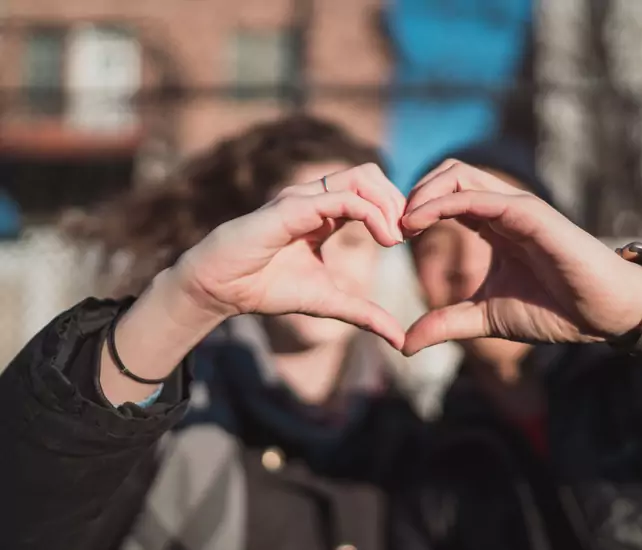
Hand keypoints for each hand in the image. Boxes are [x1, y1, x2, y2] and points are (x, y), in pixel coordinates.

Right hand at [173, 163, 406, 348]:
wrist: (220, 289)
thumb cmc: (266, 288)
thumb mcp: (328, 302)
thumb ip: (364, 314)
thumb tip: (399, 340)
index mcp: (325, 212)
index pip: (371, 191)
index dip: (396, 209)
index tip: (411, 239)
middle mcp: (315, 197)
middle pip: (371, 174)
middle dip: (397, 200)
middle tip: (409, 234)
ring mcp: (303, 198)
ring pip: (360, 177)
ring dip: (388, 203)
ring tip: (396, 237)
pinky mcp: (291, 208)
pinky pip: (340, 198)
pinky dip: (371, 213)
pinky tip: (384, 239)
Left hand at [400, 161, 641, 355]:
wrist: (603, 314)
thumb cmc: (554, 310)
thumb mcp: (485, 318)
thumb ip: (446, 323)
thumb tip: (404, 344)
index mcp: (492, 224)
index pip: (445, 195)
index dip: (413, 209)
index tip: (390, 237)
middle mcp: (503, 208)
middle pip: (447, 173)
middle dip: (413, 193)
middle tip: (391, 227)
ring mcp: (517, 207)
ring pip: (459, 175)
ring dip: (422, 193)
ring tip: (401, 224)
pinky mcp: (531, 214)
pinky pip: (480, 196)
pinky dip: (444, 203)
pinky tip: (420, 223)